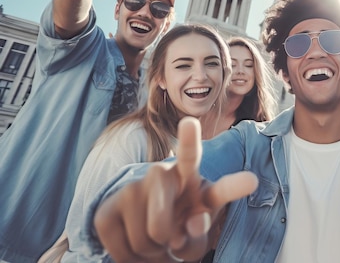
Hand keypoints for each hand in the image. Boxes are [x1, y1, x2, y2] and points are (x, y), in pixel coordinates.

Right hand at [94, 117, 257, 262]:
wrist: (148, 237)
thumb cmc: (183, 231)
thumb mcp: (198, 237)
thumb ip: (200, 234)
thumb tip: (193, 223)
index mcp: (191, 177)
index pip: (191, 157)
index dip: (189, 141)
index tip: (189, 122)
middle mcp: (162, 176)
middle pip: (161, 222)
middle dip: (166, 241)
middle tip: (171, 240)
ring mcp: (132, 190)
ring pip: (147, 239)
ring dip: (154, 252)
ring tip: (156, 241)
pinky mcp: (106, 211)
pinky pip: (123, 251)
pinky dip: (133, 259)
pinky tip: (137, 245)